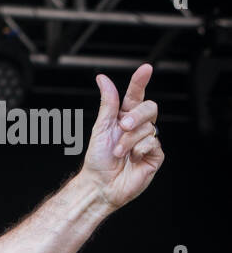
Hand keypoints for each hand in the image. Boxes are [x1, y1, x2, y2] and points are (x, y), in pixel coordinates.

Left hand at [80, 63, 164, 211]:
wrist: (99, 184)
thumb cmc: (97, 158)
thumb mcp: (101, 127)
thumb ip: (107, 103)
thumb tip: (102, 78)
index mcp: (124, 118)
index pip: (136, 96)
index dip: (141, 82)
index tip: (146, 68)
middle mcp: (138, 127)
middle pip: (150, 108)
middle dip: (136, 116)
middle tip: (122, 126)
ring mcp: (148, 141)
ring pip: (148, 128)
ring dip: (129, 141)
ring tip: (119, 153)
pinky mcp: (155, 155)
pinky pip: (153, 144)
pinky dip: (139, 150)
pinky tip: (132, 158)